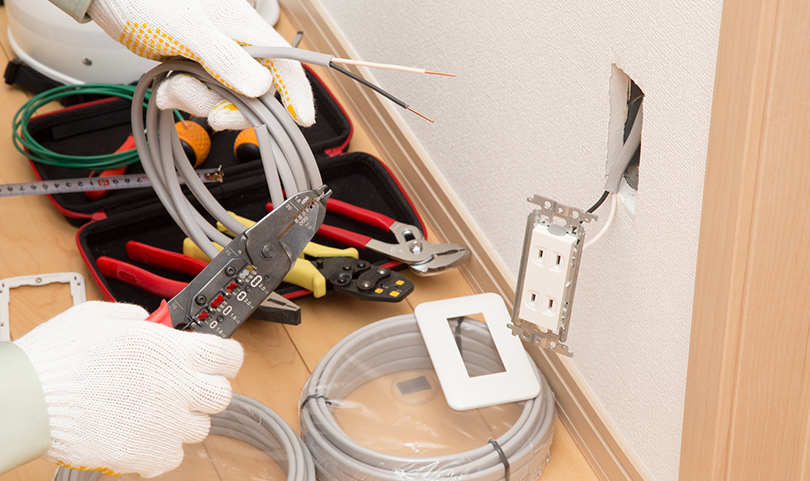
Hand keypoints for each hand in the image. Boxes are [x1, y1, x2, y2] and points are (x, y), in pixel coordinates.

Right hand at [14, 301, 243, 477]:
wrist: (29, 400)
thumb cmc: (59, 357)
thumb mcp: (100, 317)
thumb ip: (137, 318)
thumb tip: (150, 322)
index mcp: (173, 350)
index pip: (229, 356)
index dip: (225, 358)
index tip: (217, 360)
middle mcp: (178, 387)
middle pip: (221, 396)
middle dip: (205, 390)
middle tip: (181, 386)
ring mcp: (167, 424)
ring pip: (199, 427)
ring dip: (181, 419)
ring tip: (148, 410)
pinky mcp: (149, 454)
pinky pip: (173, 456)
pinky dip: (160, 449)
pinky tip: (138, 434)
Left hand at [87, 0, 314, 127]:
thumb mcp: (185, 28)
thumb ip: (224, 59)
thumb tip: (262, 88)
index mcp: (244, 28)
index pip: (285, 65)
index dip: (297, 94)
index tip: (301, 120)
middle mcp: (235, 44)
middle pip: (256, 92)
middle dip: (230, 107)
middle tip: (211, 115)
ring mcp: (215, 57)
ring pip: (225, 97)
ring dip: (197, 101)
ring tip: (172, 85)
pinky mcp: (195, 65)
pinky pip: (201, 93)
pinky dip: (183, 96)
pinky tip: (166, 86)